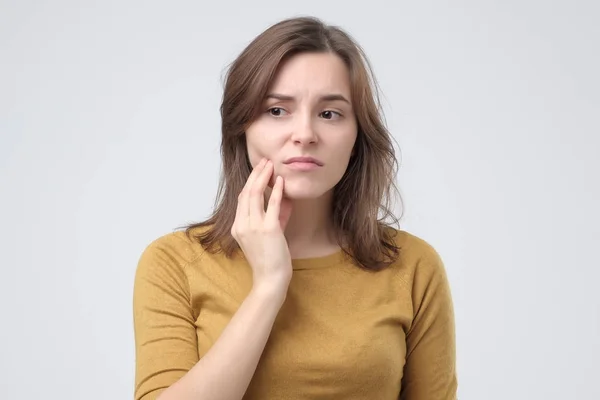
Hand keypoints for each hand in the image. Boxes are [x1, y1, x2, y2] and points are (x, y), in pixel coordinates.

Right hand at [231, 158, 293, 290]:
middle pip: (246, 192)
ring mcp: (253, 227)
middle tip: (265, 161)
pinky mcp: (268, 230)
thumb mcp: (271, 234)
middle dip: (256, 174)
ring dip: (264, 177)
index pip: (242, 198)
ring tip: (271, 165)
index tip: (259, 170)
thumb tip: (285, 198)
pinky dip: (276, 191)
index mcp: (238, 227)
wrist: (271, 279)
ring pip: (255, 195)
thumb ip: (277, 216)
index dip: (250, 182)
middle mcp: (242, 225)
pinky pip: (272, 205)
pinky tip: (281, 181)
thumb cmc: (271, 259)